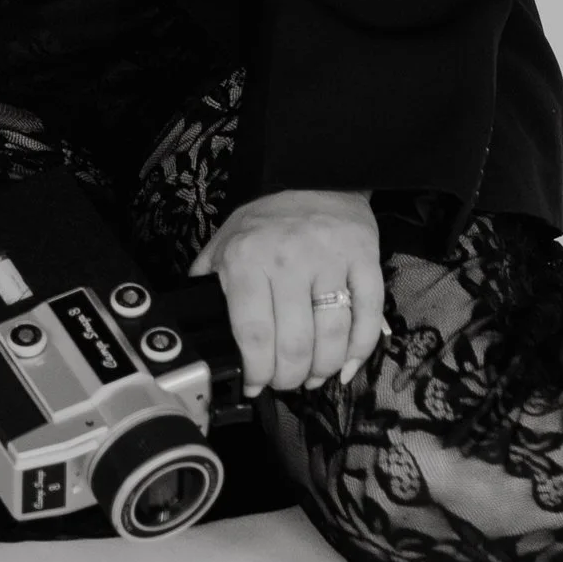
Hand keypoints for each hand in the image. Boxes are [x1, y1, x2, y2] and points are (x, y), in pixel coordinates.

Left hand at [189, 187, 383, 395]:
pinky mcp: (364, 258)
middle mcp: (288, 259)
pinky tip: (345, 366)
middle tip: (286, 382)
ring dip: (323, 369)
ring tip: (313, 376)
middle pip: (294, 343)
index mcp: (247, 259)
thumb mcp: (225, 242)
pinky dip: (360, 350)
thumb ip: (208, 283)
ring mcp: (330, 259)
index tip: (256, 385)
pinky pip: (368, 315)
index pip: (253, 334)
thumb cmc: (267, 220)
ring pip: (332, 336)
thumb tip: (194, 327)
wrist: (313, 177)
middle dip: (289, 377)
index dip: (257, 372)